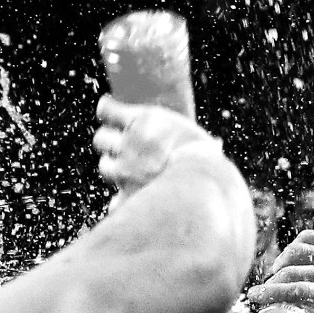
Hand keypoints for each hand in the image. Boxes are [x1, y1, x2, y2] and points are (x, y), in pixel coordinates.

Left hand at [92, 95, 222, 197]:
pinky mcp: (126, 197)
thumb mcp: (196, 137)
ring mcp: (124, 170)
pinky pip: (114, 200)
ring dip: (115, 169)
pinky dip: (123, 202)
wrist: (202, 186)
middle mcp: (128, 142)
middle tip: (127, 150)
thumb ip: (184, 139)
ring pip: (104, 166)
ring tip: (132, 173)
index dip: (107, 114)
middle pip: (100, 139)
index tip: (112, 118)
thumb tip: (214, 144)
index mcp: (143, 119)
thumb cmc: (206, 159)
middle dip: (111, 144)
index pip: (106, 110)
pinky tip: (135, 202)